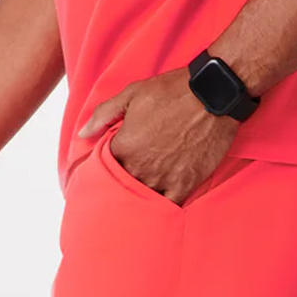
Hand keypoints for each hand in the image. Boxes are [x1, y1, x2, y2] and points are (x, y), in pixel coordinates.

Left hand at [77, 66, 239, 205]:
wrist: (213, 95)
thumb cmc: (172, 91)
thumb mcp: (132, 94)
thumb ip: (104, 114)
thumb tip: (83, 133)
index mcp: (124, 146)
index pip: (105, 165)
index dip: (107, 162)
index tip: (113, 159)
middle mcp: (141, 167)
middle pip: (123, 184)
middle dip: (123, 179)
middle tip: (129, 172)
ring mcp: (163, 179)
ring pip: (143, 197)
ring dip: (141, 192)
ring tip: (144, 185)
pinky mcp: (185, 184)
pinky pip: (168, 205)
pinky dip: (162, 204)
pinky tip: (160, 199)